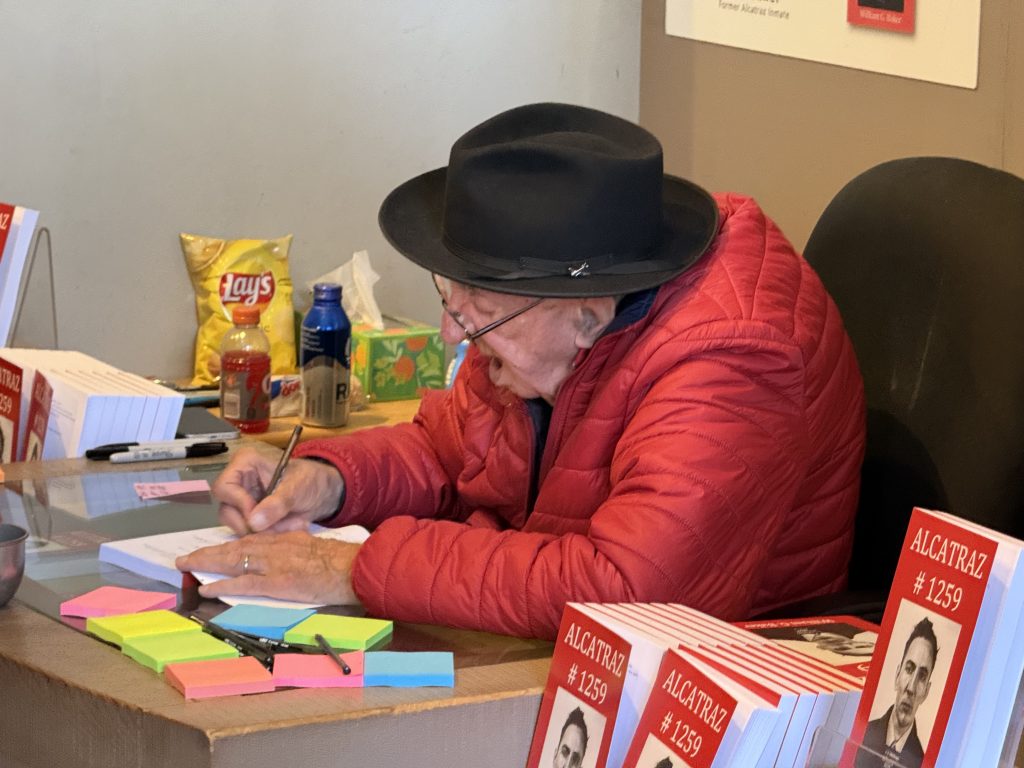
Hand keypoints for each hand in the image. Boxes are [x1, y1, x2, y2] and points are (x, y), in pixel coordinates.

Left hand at [175, 530, 360, 605]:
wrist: (352, 567)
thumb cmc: (339, 561)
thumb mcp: (313, 548)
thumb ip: (294, 549)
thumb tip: (282, 555)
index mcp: (284, 539)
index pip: (250, 540)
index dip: (228, 546)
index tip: (214, 550)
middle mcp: (274, 547)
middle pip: (235, 547)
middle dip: (209, 552)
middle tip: (187, 557)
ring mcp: (274, 564)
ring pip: (233, 560)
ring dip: (208, 563)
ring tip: (188, 566)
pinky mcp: (276, 582)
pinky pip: (243, 583)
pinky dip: (223, 584)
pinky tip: (207, 587)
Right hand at [212, 446, 344, 533]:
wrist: (324, 492)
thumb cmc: (311, 479)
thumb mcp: (297, 487)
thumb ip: (277, 503)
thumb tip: (254, 522)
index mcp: (245, 464)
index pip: (224, 488)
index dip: (239, 505)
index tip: (258, 518)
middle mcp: (239, 483)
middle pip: (227, 511)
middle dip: (253, 525)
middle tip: (279, 529)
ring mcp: (243, 502)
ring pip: (239, 526)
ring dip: (265, 532)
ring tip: (291, 526)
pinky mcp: (251, 518)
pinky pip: (251, 534)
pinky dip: (270, 536)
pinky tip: (289, 528)